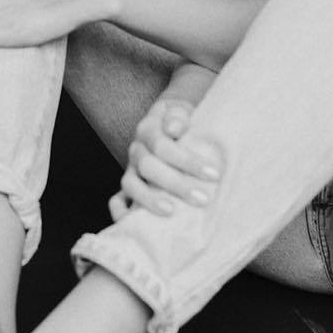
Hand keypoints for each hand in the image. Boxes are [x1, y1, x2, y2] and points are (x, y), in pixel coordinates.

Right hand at [110, 98, 223, 219]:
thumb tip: (174, 128)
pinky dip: (120, 212)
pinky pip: (117, 200)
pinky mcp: (129, 185)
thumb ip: (178, 115)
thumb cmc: (183, 120)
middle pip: (148, 167)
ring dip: (149, 200)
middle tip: (203, 199)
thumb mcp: (181, 109)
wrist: (171, 120)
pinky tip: (133, 223)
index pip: (163, 146)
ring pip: (131, 185)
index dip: (187, 161)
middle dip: (176, 185)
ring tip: (172, 212)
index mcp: (148, 129)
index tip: (215, 174)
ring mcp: (130, 169)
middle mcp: (136, 149)